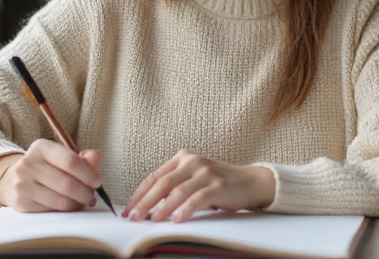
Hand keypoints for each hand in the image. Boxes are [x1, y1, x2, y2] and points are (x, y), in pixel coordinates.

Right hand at [0, 139, 103, 211]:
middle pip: (67, 184)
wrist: (12, 179)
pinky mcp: (21, 203)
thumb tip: (96, 157)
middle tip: (92, 196)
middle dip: (85, 193)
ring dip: (77, 203)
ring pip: (61, 200)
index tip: (98, 182)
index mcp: (41, 147)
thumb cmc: (46, 167)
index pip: (70, 161)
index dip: (89, 174)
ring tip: (83, 201)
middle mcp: (28, 164)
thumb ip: (83, 157)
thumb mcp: (62, 155)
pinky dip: (65, 210)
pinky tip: (68, 205)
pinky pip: (51, 210)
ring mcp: (22, 184)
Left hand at [123, 149, 275, 222]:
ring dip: (161, 208)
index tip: (127, 210)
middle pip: (162, 183)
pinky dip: (184, 210)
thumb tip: (147, 208)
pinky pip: (197, 199)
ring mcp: (206, 172)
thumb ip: (174, 188)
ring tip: (151, 220)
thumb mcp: (193, 180)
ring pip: (177, 191)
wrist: (251, 182)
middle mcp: (192, 161)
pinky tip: (176, 220)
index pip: (154, 177)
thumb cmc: (218, 184)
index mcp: (182, 158)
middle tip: (134, 217)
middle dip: (145, 202)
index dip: (139, 194)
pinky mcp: (218, 185)